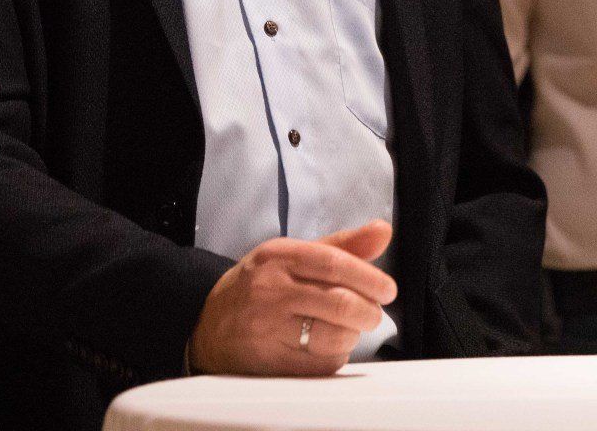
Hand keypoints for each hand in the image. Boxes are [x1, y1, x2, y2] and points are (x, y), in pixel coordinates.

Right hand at [188, 219, 396, 375]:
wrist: (208, 323)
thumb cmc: (261, 285)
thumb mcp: (294, 254)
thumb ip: (342, 245)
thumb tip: (383, 231)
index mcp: (279, 256)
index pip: (334, 263)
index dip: (369, 278)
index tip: (388, 290)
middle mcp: (271, 290)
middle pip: (339, 303)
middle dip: (368, 311)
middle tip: (373, 313)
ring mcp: (268, 328)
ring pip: (333, 336)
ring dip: (352, 335)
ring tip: (348, 328)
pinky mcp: (269, 362)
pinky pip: (320, 365)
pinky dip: (335, 356)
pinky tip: (327, 346)